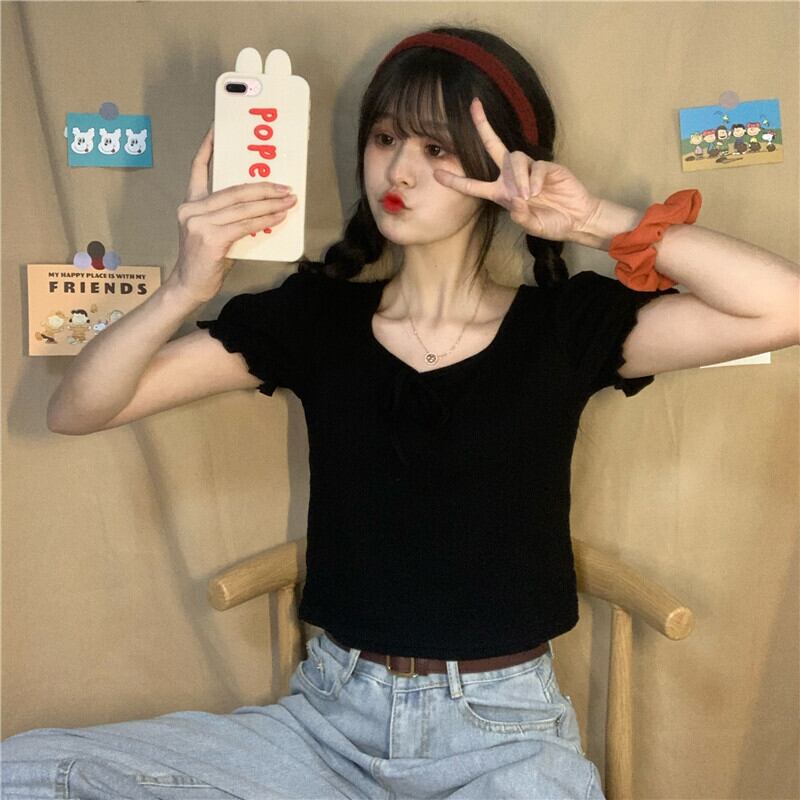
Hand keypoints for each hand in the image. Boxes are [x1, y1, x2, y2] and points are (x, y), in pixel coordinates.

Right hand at [170, 124, 297, 303]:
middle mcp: (192, 209)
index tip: (217, 128)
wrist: (189, 286)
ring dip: (270, 204)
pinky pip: (245, 225)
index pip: (197, 169)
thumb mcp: (213, 233)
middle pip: (234, 190)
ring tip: (289, 201)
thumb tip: (262, 207)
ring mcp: (199, 224)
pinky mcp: (211, 239)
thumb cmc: (205, 261)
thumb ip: (229, 217)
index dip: (208, 147)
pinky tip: (279, 217)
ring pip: (242, 207)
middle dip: (264, 187)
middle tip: (285, 187)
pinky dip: (265, 220)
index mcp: (190, 204)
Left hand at [433, 98, 600, 241]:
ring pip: (515, 159)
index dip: (455, 181)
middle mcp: (512, 177)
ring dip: (519, 177)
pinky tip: (539, 192)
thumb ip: (521, 217)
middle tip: (473, 105)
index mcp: (501, 193)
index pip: (474, 185)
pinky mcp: (546, 166)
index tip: (436, 174)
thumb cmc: (552, 223)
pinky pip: (535, 166)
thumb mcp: (533, 226)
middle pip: (493, 146)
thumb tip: (514, 199)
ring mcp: (529, 169)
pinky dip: (534, 179)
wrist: (577, 218)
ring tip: (529, 196)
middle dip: (483, 125)